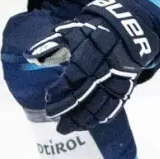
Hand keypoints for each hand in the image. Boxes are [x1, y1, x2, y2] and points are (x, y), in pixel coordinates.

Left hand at [27, 0, 159, 132]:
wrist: (129, 29)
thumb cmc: (94, 30)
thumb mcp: (72, 30)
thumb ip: (51, 44)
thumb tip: (30, 56)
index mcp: (89, 54)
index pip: (72, 78)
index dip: (59, 91)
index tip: (47, 99)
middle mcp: (105, 69)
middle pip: (85, 95)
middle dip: (68, 110)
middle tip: (54, 120)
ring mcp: (118, 79)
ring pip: (100, 104)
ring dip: (84, 119)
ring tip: (69, 128)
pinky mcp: (126, 86)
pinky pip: (115, 106)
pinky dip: (102, 116)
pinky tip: (90, 124)